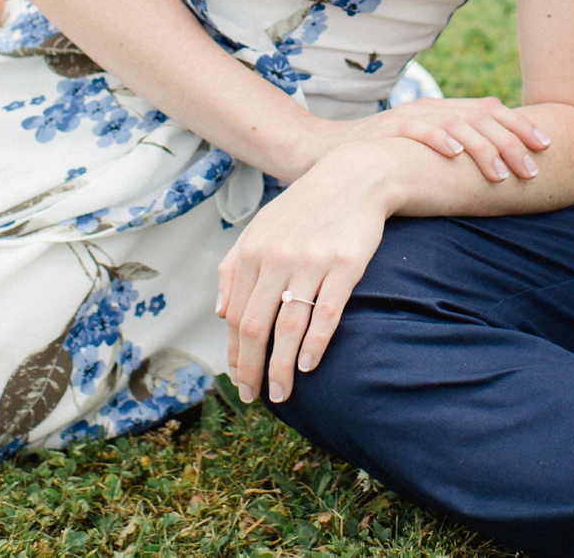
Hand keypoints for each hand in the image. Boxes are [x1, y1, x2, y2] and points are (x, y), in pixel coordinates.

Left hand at [217, 140, 400, 404]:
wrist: (354, 177)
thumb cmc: (304, 209)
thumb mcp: (261, 230)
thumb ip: (234, 267)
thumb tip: (220, 314)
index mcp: (252, 252)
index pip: (236, 316)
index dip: (235, 353)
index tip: (239, 380)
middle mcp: (276, 257)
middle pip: (256, 327)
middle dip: (252, 369)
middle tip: (255, 396)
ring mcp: (311, 260)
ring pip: (289, 326)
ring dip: (281, 367)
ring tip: (282, 392)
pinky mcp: (345, 264)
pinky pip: (326, 312)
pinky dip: (315, 344)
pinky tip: (308, 365)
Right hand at [332, 96, 550, 183]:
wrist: (318, 151)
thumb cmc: (376, 159)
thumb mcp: (420, 154)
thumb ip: (450, 154)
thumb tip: (494, 171)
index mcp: (441, 111)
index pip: (490, 110)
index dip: (521, 126)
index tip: (547, 146)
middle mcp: (429, 109)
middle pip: (481, 116)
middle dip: (512, 141)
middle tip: (533, 169)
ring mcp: (407, 118)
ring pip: (455, 123)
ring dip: (483, 148)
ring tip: (502, 173)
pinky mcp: (385, 131)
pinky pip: (416, 131)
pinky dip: (438, 139)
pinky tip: (456, 154)